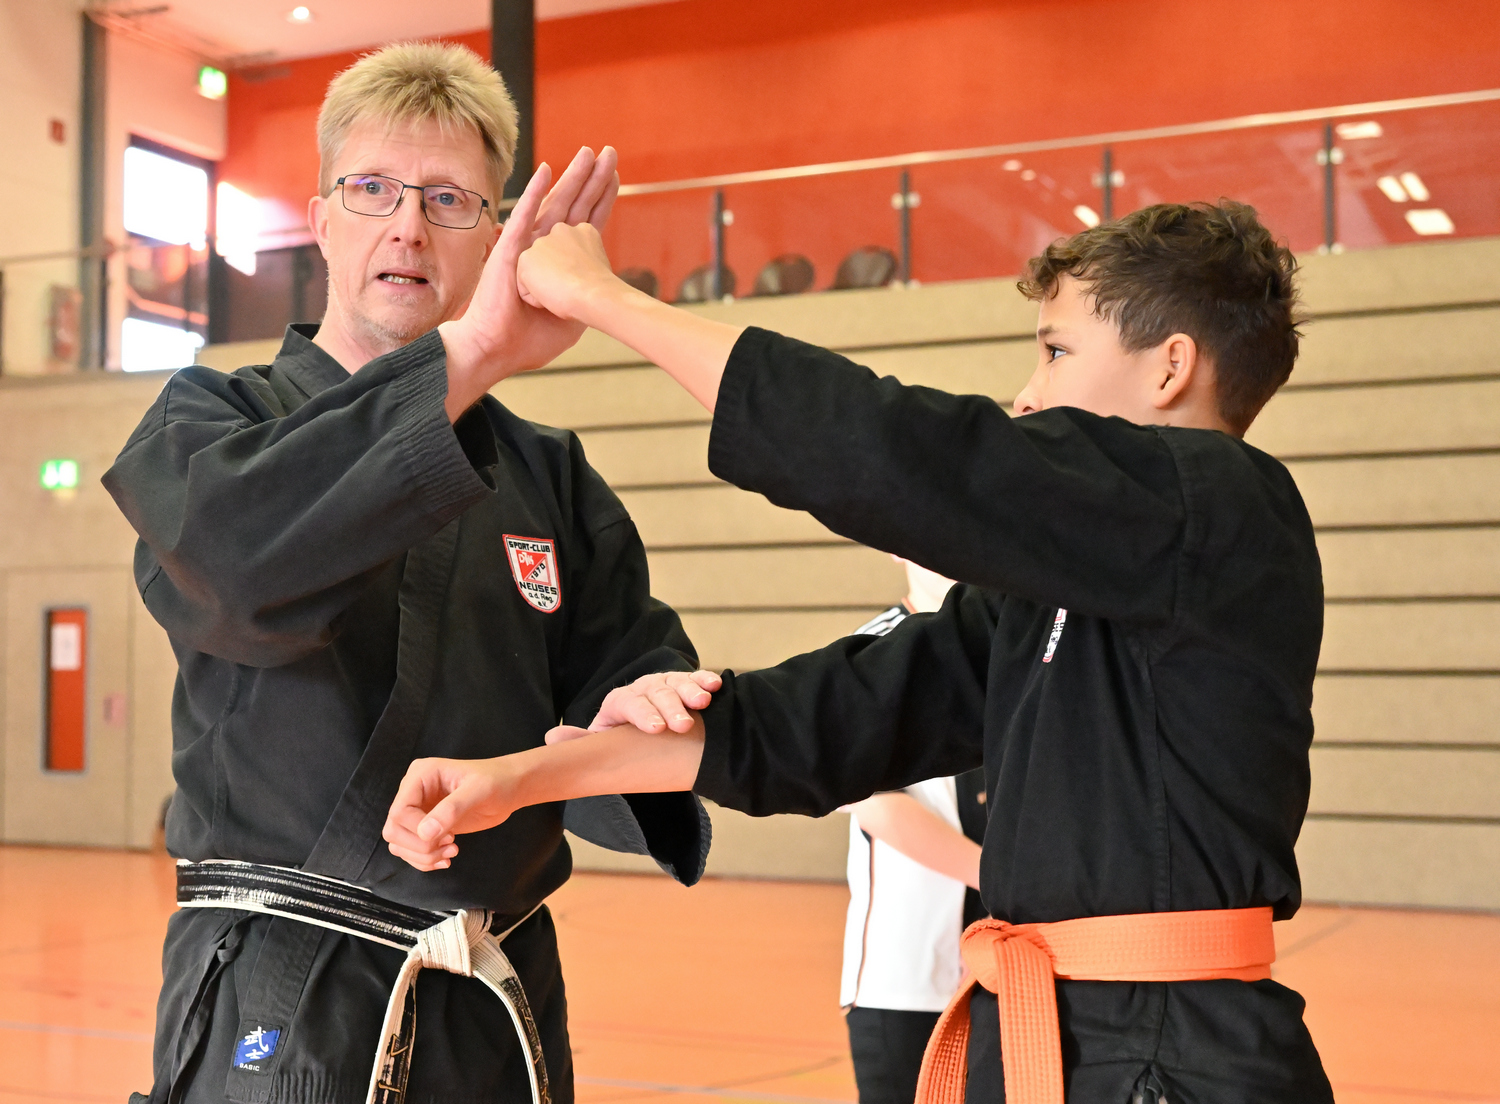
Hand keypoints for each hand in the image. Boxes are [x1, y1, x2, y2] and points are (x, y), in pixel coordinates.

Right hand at [383, 757, 520, 869]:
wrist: (509, 789)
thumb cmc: (497, 782)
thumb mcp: (478, 791)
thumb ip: (452, 809)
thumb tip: (426, 832)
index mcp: (420, 776)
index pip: (399, 811)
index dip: (416, 831)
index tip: (445, 835)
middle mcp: (413, 792)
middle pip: (394, 830)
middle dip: (420, 846)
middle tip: (450, 844)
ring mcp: (418, 810)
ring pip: (399, 844)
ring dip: (423, 856)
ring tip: (452, 851)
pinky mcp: (426, 826)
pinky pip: (411, 850)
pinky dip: (425, 860)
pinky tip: (447, 858)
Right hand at [439, 146, 619, 416]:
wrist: (498, 350)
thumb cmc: (529, 341)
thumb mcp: (570, 321)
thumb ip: (584, 302)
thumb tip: (602, 298)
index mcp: (559, 264)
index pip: (584, 222)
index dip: (600, 200)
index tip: (614, 177)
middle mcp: (543, 249)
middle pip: (573, 206)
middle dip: (591, 179)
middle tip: (609, 153)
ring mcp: (527, 248)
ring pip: (553, 204)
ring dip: (571, 178)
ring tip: (588, 153)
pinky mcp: (511, 250)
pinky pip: (525, 216)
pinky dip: (535, 193)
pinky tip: (546, 171)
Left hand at [545, 670, 721, 743]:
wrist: (647, 728)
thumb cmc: (624, 737)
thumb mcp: (604, 738)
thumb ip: (581, 740)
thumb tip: (550, 737)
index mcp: (620, 701)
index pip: (629, 703)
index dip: (642, 715)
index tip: (656, 730)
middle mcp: (644, 688)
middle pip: (657, 693)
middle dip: (671, 707)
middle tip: (683, 725)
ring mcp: (666, 684)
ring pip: (678, 683)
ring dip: (691, 690)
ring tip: (703, 701)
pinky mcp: (687, 684)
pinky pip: (696, 679)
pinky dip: (704, 680)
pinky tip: (715, 686)